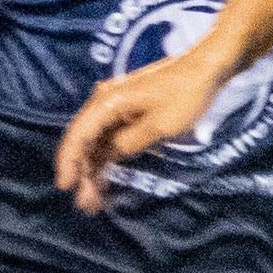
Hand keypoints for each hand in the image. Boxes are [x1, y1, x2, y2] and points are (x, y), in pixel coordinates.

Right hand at [54, 45, 233, 214]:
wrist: (206, 68)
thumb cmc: (185, 95)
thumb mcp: (159, 125)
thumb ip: (129, 143)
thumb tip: (109, 156)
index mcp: (108, 102)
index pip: (78, 135)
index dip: (69, 163)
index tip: (65, 187)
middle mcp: (105, 101)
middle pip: (84, 141)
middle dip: (83, 173)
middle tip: (86, 204)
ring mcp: (116, 106)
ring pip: (96, 142)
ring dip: (94, 169)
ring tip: (94, 199)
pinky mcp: (128, 111)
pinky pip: (110, 137)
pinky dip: (107, 158)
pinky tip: (106, 178)